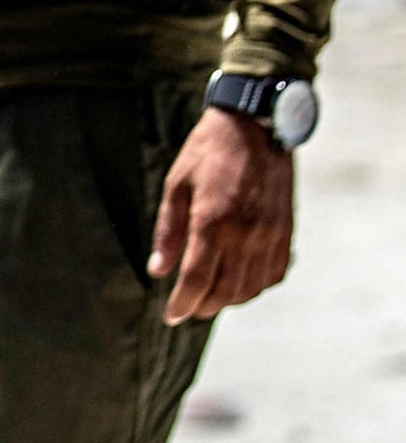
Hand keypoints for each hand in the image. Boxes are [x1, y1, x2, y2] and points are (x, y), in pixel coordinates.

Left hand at [148, 106, 295, 324]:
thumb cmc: (208, 152)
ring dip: (229, 300)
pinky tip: (240, 281)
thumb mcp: (176, 185)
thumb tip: (158, 270)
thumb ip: (168, 231)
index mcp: (213, 222)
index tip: (171, 316)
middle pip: (226, 292)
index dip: (182, 304)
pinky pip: (274, 273)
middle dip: (204, 306)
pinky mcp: (286, 231)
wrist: (256, 126)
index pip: (197, 281)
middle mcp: (246, 234)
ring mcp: (271, 235)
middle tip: (187, 308)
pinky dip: (256, 285)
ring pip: (252, 287)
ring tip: (210, 298)